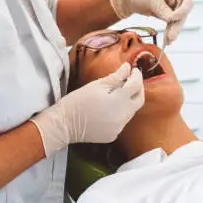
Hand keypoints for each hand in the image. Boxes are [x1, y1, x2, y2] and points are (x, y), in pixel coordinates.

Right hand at [30, 63, 144, 156]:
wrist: (63, 124)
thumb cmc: (77, 102)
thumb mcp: (97, 85)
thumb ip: (116, 77)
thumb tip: (127, 68)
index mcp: (119, 101)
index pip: (136, 86)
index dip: (137, 76)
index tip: (133, 70)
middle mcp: (123, 117)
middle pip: (139, 100)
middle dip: (138, 88)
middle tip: (132, 79)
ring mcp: (119, 128)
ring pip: (131, 112)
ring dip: (129, 101)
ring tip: (119, 92)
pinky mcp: (113, 135)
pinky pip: (122, 121)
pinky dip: (120, 112)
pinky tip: (110, 107)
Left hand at [108, 0, 193, 43]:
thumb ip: (163, 10)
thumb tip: (173, 19)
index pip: (187, 2)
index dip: (183, 11)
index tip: (173, 18)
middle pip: (183, 14)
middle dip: (177, 25)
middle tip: (171, 36)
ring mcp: (169, 6)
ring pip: (177, 21)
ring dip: (173, 31)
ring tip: (168, 40)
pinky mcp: (163, 14)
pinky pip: (170, 24)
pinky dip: (169, 31)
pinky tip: (167, 39)